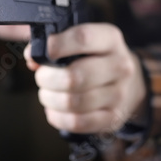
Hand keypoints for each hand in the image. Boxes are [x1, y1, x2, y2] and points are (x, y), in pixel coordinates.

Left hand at [24, 23, 146, 133]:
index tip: (38, 52)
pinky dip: (58, 117)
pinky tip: (55, 109)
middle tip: (42, 77)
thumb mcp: (80, 41)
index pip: (82, 38)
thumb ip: (51, 41)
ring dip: (50, 98)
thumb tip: (31, 55)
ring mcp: (118, 94)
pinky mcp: (112, 118)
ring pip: (72, 102)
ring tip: (48, 93)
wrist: (129, 83)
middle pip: (74, 76)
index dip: (56, 45)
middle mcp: (119, 65)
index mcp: (109, 39)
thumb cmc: (94, 58)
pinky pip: (77, 122)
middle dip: (47, 78)